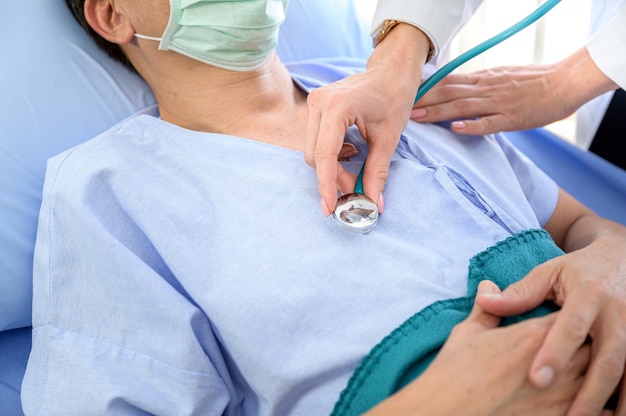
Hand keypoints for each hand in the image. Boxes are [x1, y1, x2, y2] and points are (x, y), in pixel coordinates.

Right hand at [305, 23, 428, 215]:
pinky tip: (350, 152)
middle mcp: (319, 103)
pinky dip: (330, 156)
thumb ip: (377, 171)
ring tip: (355, 171)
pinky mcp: (315, 107)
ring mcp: (314, 103)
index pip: (324, 155)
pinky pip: (315, 141)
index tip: (331, 208)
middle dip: (333, 178)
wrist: (391, 70)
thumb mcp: (389, 137)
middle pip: (315, 156)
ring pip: (313, 151)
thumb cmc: (394, 96)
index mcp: (337, 107)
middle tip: (357, 189)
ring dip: (332, 168)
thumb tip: (373, 203)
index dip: (327, 185)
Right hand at [368, 280, 587, 414]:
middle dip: (585, 343)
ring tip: (582, 373)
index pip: (568, 316)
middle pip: (592, 344)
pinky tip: (584, 402)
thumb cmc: (456, 371)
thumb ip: (487, 309)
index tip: (561, 319)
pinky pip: (597, 410)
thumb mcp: (468, 333)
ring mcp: (564, 394)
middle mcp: (557, 361)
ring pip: (600, 377)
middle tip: (575, 346)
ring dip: (593, 373)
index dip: (567, 317)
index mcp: (534, 334)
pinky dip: (598, 405)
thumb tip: (489, 287)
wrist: (450, 409)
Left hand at [410, 47, 616, 135]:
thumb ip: (478, 84)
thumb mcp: (500, 77)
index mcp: (483, 79)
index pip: (448, 82)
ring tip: (418, 118)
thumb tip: (456, 89)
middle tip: (400, 109)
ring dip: (438, 112)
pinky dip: (472, 126)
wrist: (564, 82)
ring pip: (463, 106)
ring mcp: (498, 103)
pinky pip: (489, 123)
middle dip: (423, 101)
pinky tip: (456, 129)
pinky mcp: (511, 118)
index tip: (405, 94)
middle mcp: (486, 89)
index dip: (425, 89)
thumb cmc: (533, 82)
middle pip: (449, 93)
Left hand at [476, 224, 625, 414]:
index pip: (571, 327)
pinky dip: (625, 398)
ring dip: (614, 404)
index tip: (537, 379)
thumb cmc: (578, 270)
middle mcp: (617, 315)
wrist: (623, 260)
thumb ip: (520, 293)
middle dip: (589, 392)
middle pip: (607, 359)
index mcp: (589, 295)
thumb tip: (483, 300)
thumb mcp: (549, 273)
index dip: (555, 353)